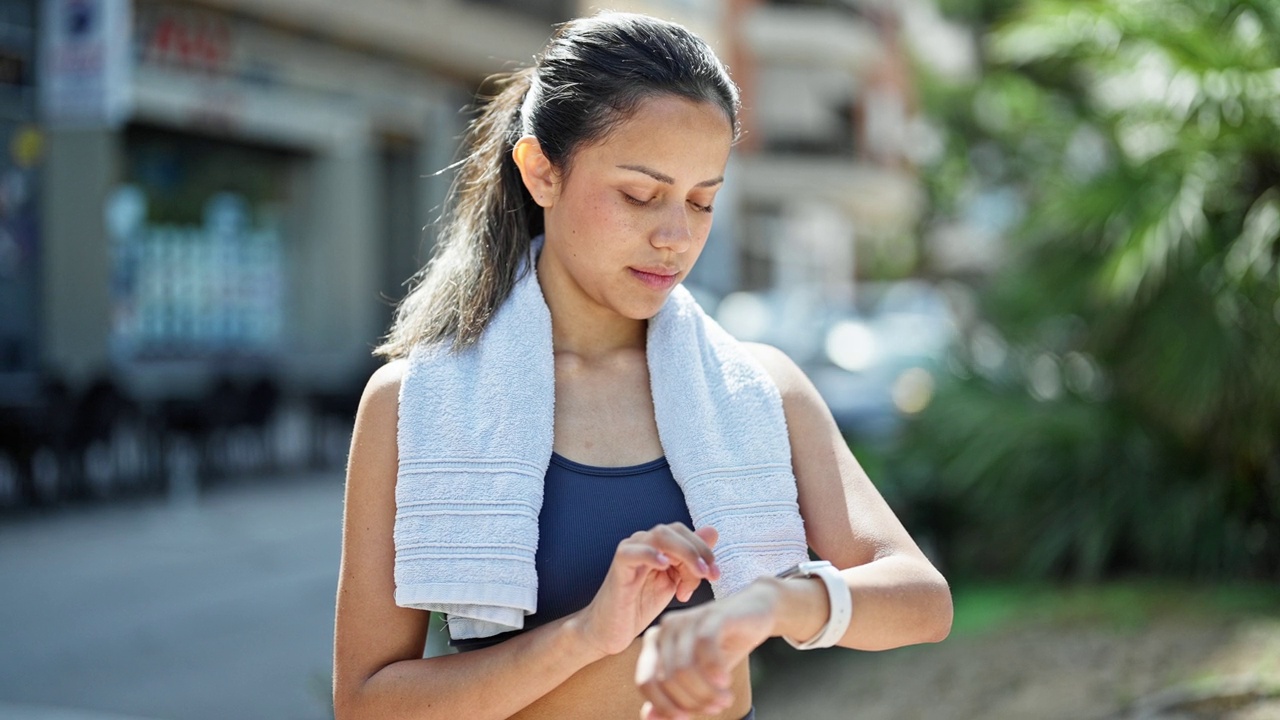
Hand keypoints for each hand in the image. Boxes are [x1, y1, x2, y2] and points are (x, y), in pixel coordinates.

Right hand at [575, 523, 719, 656]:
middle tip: (710, 575)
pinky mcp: (618, 566)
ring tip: (696, 574)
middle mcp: (643, 543)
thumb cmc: (640, 607)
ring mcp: (630, 551)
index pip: (685, 533)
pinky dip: (652, 554)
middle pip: (675, 531)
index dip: (704, 549)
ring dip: (684, 553)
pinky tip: (665, 566)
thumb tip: (713, 532)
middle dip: (698, 551)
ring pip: (659, 536)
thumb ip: (691, 560)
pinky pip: (633, 552)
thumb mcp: (675, 583)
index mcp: (658, 546)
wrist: (610, 630)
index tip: (716, 574)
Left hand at [635, 579, 780, 719]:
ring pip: (685, 669)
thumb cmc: (721, 648)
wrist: (756, 613)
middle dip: (693, 701)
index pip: (645, 682)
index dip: (664, 706)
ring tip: (725, 699)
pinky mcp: (710, 615)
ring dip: (707, 693)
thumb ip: (671, 697)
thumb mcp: (697, 677)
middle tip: (717, 707)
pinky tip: (726, 681)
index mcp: (654, 643)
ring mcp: (687, 619)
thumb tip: (647, 717)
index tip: (686, 718)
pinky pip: (705, 649)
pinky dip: (715, 672)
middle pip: (668, 679)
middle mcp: (665, 629)